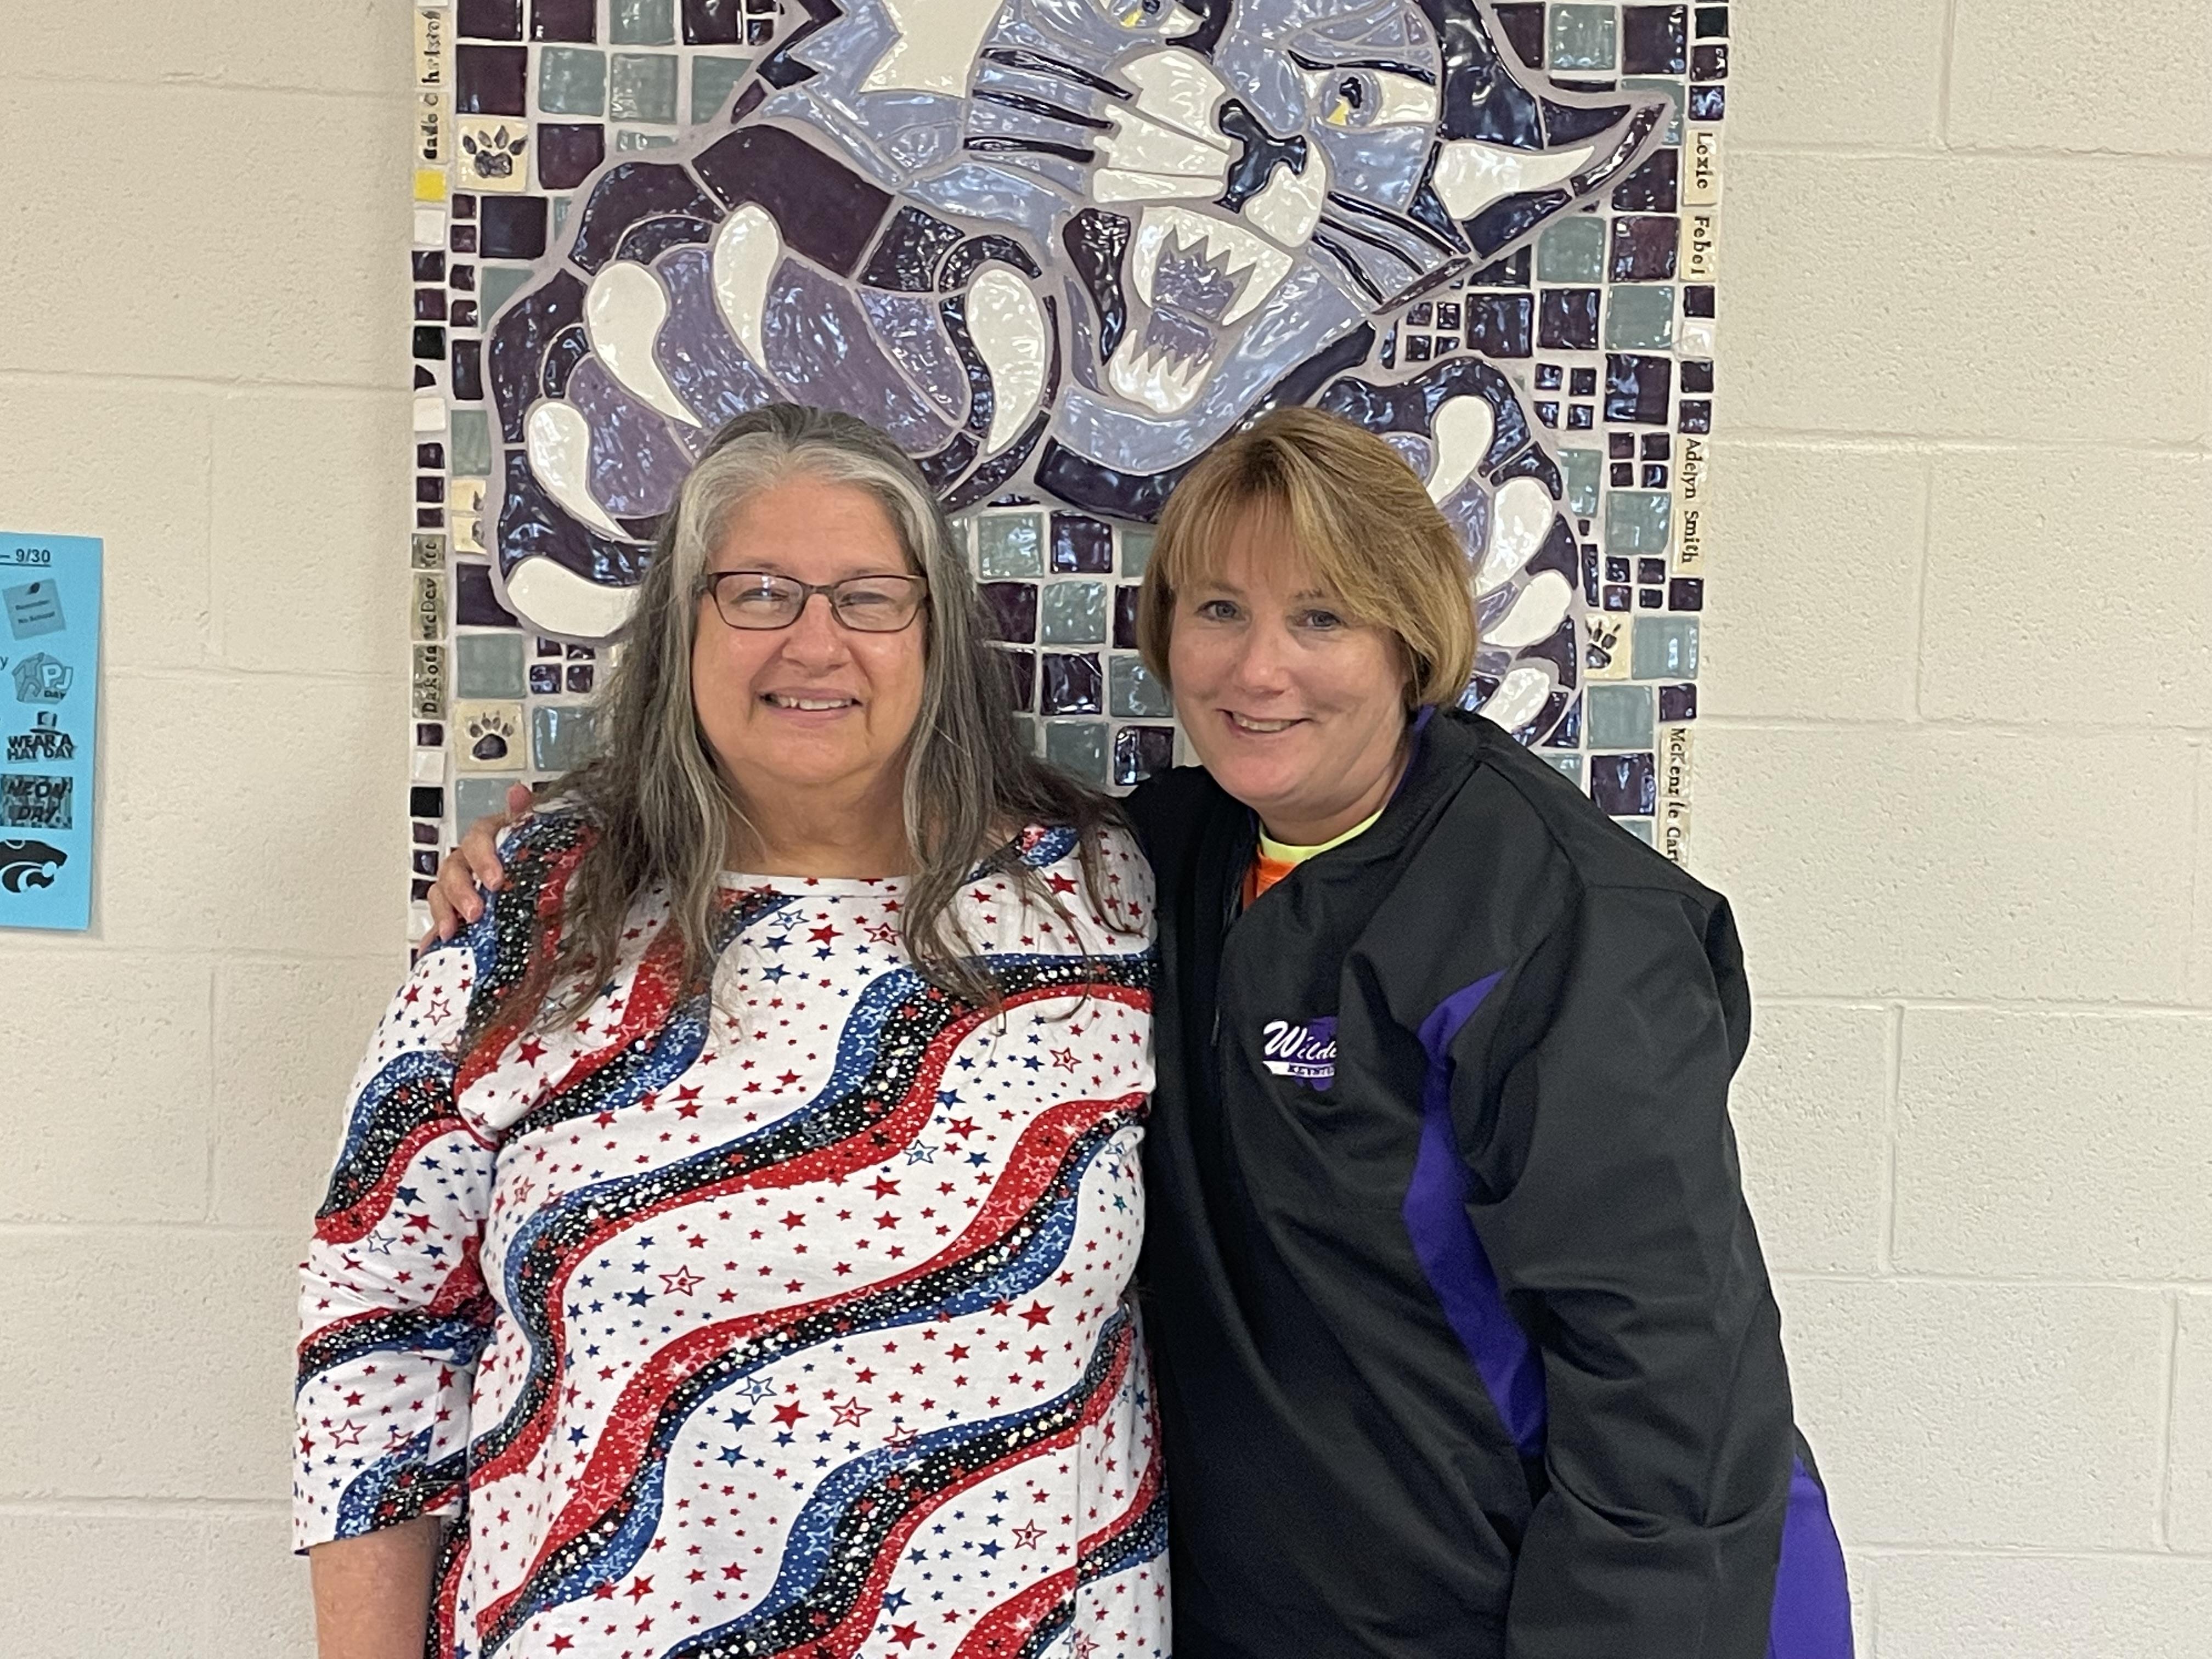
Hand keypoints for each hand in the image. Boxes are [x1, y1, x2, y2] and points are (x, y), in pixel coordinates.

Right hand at [420, 783, 534, 947]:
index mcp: (490, 837)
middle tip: (475, 912)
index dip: (483, 859)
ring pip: (440, 892)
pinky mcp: (456, 910)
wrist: (545, 874)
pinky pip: (440, 920)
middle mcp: (471, 859)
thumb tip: (518, 792)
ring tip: (451, 931)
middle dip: (461, 891)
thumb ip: (527, 815)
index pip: (477, 839)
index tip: (495, 881)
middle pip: (453, 868)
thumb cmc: (534, 850)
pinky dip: (432, 936)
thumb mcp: (537, 832)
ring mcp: (461, 885)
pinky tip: (429, 949)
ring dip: (443, 911)